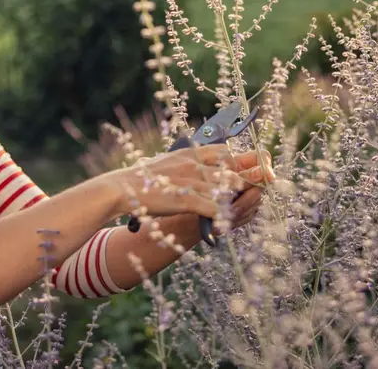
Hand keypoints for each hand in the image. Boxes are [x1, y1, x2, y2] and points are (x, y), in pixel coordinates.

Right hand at [100, 144, 270, 220]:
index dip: (238, 162)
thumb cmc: (142, 179)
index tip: (247, 170)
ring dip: (236, 200)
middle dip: (246, 181)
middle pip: (230, 171)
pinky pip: (212, 208)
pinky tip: (225, 224)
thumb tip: (202, 165)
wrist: (120, 188)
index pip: (224, 152)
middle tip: (258, 189)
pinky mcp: (185, 198)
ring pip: (225, 189)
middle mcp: (193, 163)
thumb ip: (187, 163)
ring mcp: (190, 181)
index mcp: (189, 153)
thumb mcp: (168, 163)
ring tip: (241, 209)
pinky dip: (222, 217)